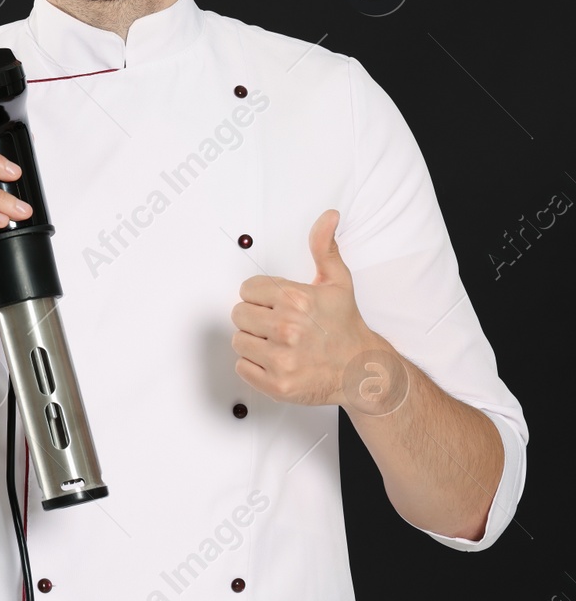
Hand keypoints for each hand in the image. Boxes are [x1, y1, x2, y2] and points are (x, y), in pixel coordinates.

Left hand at [230, 209, 394, 409]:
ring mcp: (282, 359)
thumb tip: (328, 216)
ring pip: (239, 340)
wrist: (362, 370)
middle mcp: (287, 328)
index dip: (261, 297)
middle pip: (239, 314)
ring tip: (280, 344)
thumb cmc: (345, 325)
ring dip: (255, 342)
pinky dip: (255, 366)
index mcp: (296, 299)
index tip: (278, 305)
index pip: (247, 290)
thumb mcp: (337, 282)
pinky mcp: (277, 385)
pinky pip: (242, 367)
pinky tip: (277, 361)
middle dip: (256, 318)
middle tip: (280, 325)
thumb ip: (324, 247)